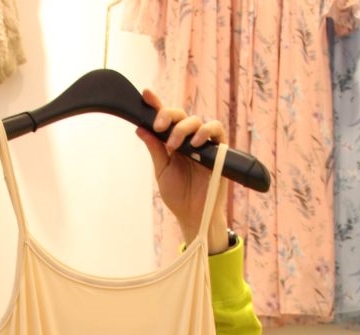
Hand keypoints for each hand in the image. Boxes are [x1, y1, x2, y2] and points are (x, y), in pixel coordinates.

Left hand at [136, 88, 229, 254]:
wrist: (194, 215)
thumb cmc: (178, 196)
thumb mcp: (162, 172)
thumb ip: (155, 150)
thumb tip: (140, 128)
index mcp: (173, 143)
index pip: (165, 120)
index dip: (156, 105)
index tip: (146, 94)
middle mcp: (188, 139)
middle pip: (180, 115)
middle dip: (168, 116)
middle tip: (159, 128)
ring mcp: (203, 143)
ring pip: (197, 120)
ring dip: (184, 128)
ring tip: (175, 145)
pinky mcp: (218, 149)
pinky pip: (216, 130)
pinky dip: (205, 131)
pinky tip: (195, 143)